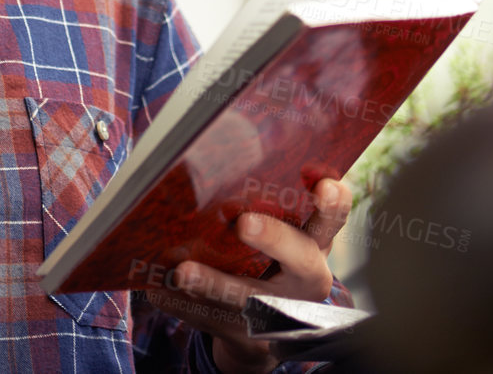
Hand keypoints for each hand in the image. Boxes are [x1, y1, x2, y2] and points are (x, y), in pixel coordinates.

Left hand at [144, 177, 352, 373]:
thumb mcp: (280, 233)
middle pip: (300, 259)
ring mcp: (280, 313)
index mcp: (314, 245)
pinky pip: (211, 320)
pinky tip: (158, 289)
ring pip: (249, 298)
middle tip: (244, 223)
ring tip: (183, 271)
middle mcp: (305, 280)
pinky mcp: (249, 337)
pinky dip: (182, 304)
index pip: (331, 220)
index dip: (333, 204)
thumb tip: (212, 156)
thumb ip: (265, 203)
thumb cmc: (268, 259)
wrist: (267, 327)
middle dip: (275, 238)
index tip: (324, 186)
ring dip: (215, 283)